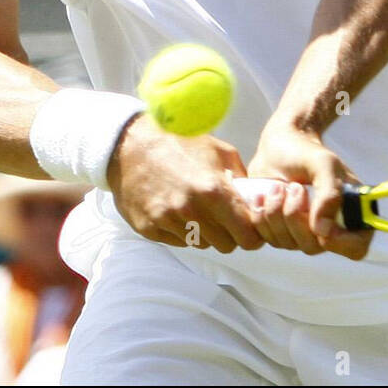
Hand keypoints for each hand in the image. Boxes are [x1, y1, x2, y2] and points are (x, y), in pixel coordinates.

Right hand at [107, 115, 263, 253]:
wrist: (131, 145)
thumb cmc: (179, 143)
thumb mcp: (219, 150)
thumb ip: (241, 178)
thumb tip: (255, 200)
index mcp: (212, 190)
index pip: (246, 234)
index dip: (253, 236)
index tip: (252, 231)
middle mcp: (190, 210)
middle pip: (226, 245)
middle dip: (231, 235)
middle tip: (226, 219)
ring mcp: (168, 221)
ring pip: (202, 245)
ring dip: (206, 233)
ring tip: (199, 209)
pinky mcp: (149, 229)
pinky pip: (177, 241)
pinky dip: (182, 231)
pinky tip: (177, 210)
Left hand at [245, 121, 372, 260]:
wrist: (278, 146)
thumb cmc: (306, 152)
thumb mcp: (323, 164)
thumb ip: (329, 194)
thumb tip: (323, 231)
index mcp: (350, 212)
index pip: (356, 248)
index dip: (340, 244)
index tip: (321, 226)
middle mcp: (328, 228)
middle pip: (314, 247)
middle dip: (296, 216)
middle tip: (294, 187)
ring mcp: (303, 232)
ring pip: (287, 243)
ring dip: (276, 212)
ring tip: (277, 186)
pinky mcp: (279, 231)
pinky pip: (267, 239)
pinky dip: (261, 216)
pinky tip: (262, 196)